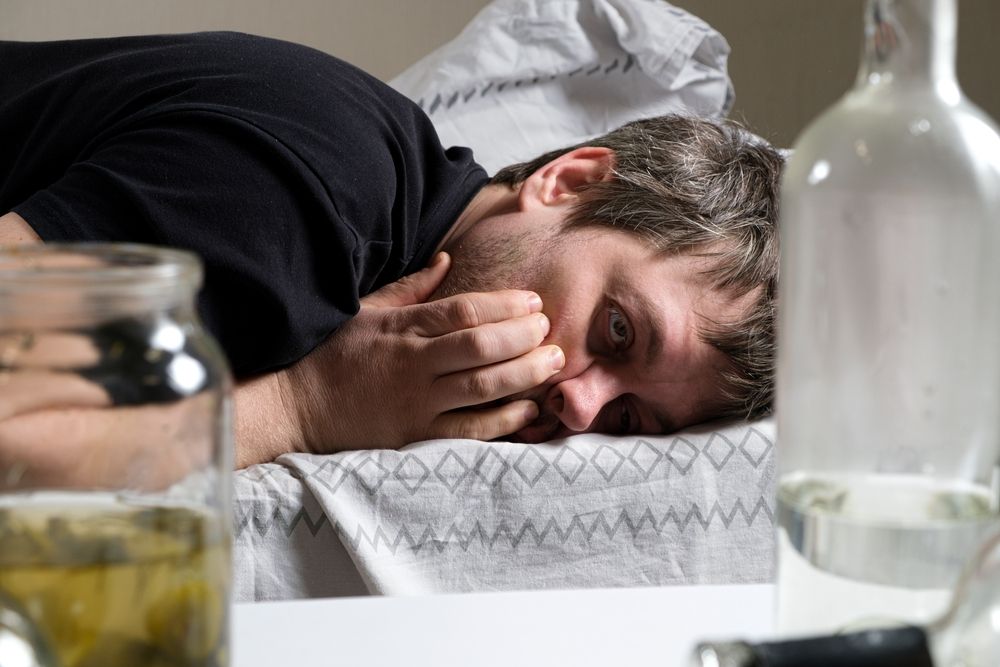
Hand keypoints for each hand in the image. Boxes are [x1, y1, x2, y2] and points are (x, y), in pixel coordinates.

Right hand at [260, 252, 562, 457]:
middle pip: (481, 347)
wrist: (297, 407)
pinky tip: (529, 409)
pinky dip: (504, 421)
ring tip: (552, 363)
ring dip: (524, 375)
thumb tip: (448, 260)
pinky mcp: (416, 437)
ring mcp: (416, 404)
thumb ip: (411, 288)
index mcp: (402, 328)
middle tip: (551, 329)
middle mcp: (413, 365)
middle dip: (524, 337)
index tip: (533, 300)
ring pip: (482, 389)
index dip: (505, 305)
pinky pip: (469, 431)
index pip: (463, 311)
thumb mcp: (367, 310)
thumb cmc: (333, 354)